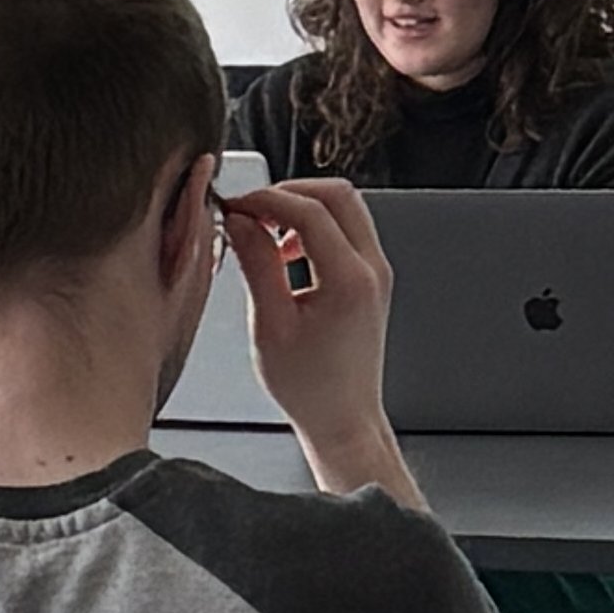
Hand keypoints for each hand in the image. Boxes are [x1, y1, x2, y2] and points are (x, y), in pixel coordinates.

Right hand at [219, 177, 418, 509]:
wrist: (343, 419)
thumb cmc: (309, 387)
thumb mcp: (269, 325)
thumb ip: (256, 264)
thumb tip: (241, 221)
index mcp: (348, 280)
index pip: (309, 211)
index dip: (266, 199)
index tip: (236, 206)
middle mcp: (372, 270)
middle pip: (337, 195)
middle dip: (290, 193)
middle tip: (252, 210)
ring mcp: (377, 272)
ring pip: (346, 208)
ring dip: (303, 209)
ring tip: (265, 233)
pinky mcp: (372, 279)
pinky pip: (348, 231)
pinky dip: (316, 227)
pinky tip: (286, 253)